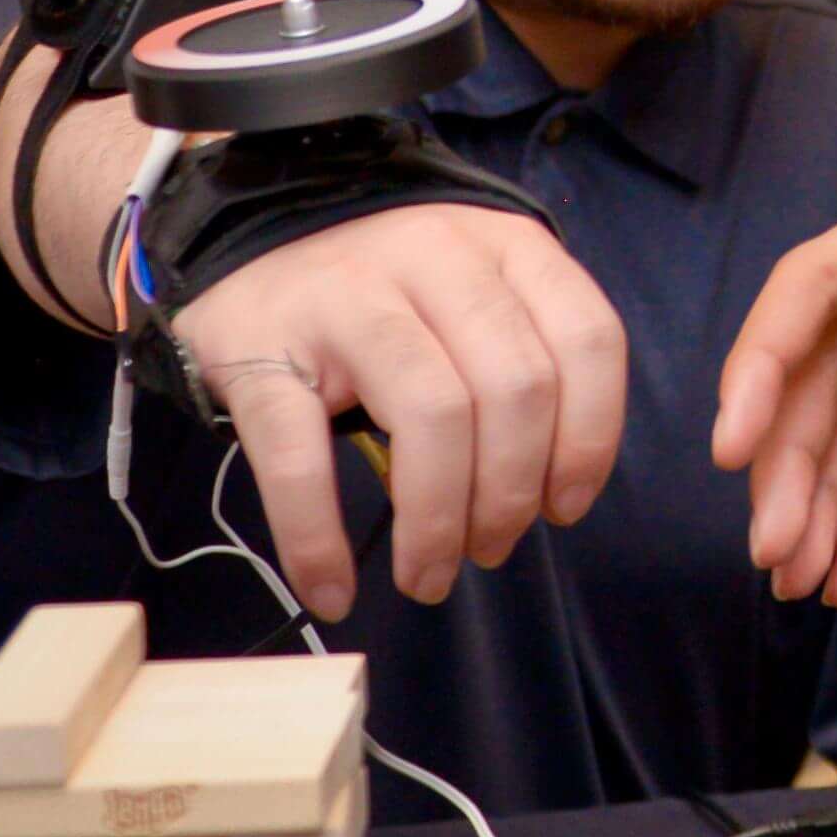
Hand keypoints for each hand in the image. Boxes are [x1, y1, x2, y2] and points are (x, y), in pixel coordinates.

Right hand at [170, 201, 627, 622]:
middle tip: (489, 550)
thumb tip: (552, 494)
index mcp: (502, 246)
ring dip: (438, 521)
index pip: (586, 340)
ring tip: (427, 575)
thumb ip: (525, 365)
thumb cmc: (387, 298)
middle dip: (511, 496)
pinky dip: (317, 538)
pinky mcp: (259, 349)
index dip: (590, 439)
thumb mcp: (474, 297)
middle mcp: (432, 256)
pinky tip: (333, 590)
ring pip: (430, 415)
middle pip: (513, 389)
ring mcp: (342, 297)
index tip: (564, 508)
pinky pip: (299, 457)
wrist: (246, 254)